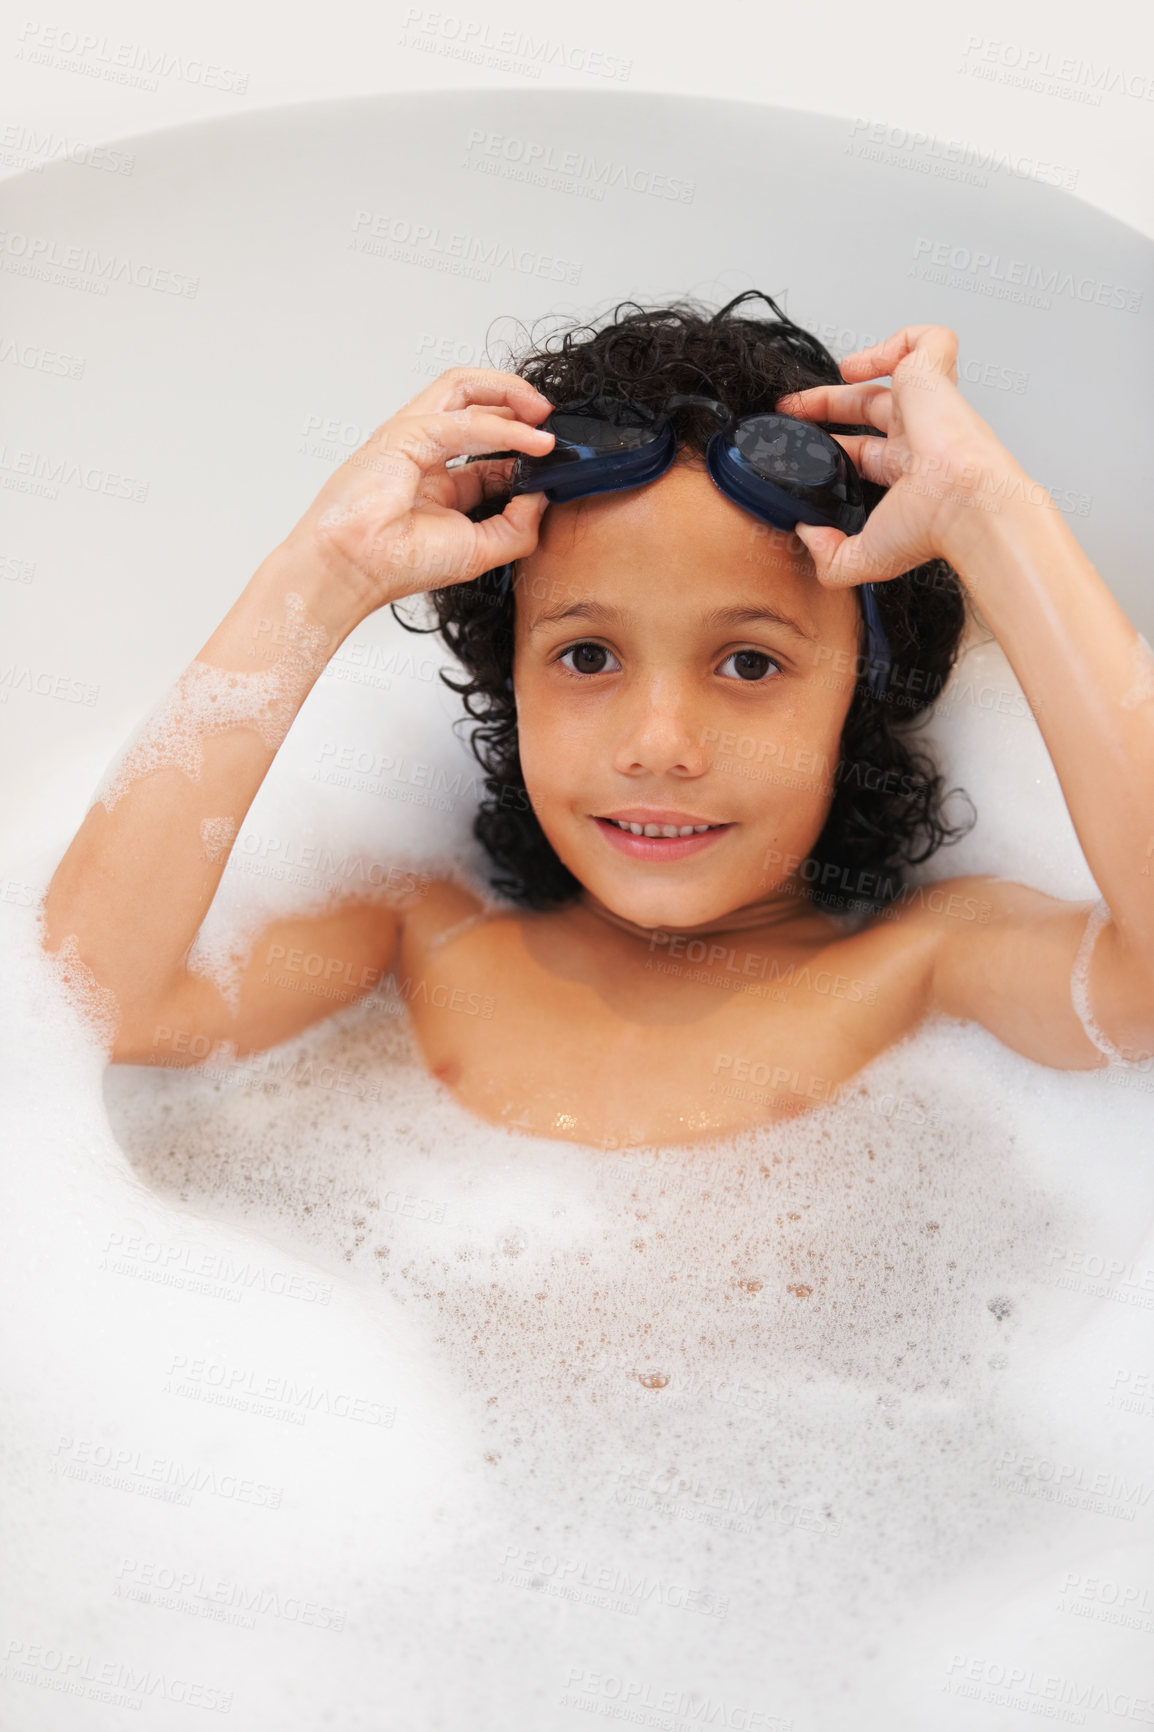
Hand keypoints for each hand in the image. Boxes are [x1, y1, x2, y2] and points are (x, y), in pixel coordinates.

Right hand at [281, 367, 555, 614]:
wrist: (353, 571)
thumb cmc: (397, 564)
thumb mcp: (479, 550)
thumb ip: (517, 527)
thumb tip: (543, 496)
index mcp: (438, 482)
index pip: (488, 449)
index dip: (524, 446)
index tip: (554, 458)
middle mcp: (426, 453)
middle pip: (474, 403)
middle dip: (517, 402)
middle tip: (551, 419)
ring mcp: (412, 438)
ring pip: (463, 389)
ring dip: (509, 393)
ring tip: (543, 411)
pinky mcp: (404, 434)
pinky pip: (462, 421)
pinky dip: (503, 427)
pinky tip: (533, 440)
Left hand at [776, 324, 1028, 587]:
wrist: (964, 502)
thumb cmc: (930, 527)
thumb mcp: (864, 557)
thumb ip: (830, 557)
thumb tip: (807, 535)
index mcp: (908, 473)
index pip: (864, 451)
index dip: (831, 445)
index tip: (799, 445)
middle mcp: (920, 436)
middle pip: (869, 407)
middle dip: (826, 403)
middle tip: (792, 409)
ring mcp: (928, 404)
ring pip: (898, 369)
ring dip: (861, 363)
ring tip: (837, 372)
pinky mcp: (934, 374)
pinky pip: (926, 341)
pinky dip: (897, 341)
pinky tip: (867, 363)